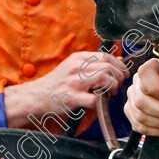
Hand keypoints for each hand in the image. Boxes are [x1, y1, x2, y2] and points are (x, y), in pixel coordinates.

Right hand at [5, 50, 128, 127]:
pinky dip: (101, 101)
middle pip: (108, 66)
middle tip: (119, 84)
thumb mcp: (73, 66)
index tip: (123, 72)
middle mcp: (77, 67)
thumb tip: (118, 60)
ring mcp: (74, 82)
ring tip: (111, 92)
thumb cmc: (57, 82)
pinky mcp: (71, 98)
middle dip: (119, 76)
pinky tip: (99, 102)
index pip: (106, 56)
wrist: (35, 96)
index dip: (119, 65)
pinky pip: (94, 99)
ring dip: (113, 86)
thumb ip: (93, 64)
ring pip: (104, 78)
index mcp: (78, 58)